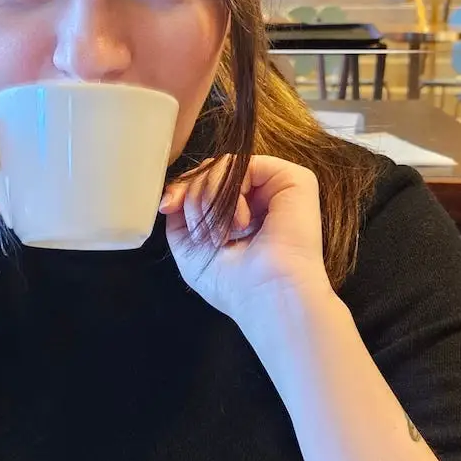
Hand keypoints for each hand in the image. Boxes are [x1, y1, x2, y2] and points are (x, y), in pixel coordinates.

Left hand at [161, 154, 332, 322]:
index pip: (204, 181)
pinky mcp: (292, 177)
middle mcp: (259, 195)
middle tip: (205, 235)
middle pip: (210, 171)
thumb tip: (172, 193)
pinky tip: (240, 223)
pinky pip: (242, 164)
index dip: (181, 190)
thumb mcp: (190, 247)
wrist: (268, 296)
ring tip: (224, 235)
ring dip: (210, 200)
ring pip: (222, 166)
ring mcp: (276, 185)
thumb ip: (180, 214)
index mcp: (241, 211)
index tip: (168, 207)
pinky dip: (229, 191)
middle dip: (193, 199)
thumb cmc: (233, 284)